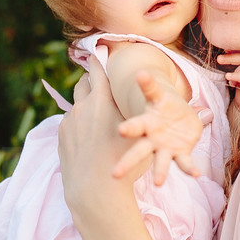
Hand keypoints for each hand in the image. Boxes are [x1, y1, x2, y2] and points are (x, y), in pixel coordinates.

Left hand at [58, 57, 141, 217]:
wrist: (95, 189)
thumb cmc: (124, 160)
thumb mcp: (141, 132)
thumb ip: (142, 112)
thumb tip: (179, 103)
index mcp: (101, 100)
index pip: (97, 69)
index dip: (99, 58)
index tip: (99, 49)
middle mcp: (82, 106)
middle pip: (83, 82)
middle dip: (90, 80)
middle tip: (100, 83)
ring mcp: (69, 121)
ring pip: (76, 104)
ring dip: (85, 104)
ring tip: (96, 114)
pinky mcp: (61, 135)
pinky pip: (70, 122)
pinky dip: (79, 123)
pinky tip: (89, 137)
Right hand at [115, 71, 203, 184]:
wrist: (175, 115)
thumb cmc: (162, 104)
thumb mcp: (157, 94)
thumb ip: (149, 85)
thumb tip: (141, 71)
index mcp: (146, 123)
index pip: (134, 125)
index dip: (129, 128)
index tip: (121, 130)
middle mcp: (152, 139)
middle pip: (138, 151)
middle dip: (128, 161)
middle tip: (114, 173)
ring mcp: (165, 148)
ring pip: (160, 162)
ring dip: (159, 172)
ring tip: (158, 183)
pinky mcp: (180, 154)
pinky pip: (184, 163)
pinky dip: (190, 168)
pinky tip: (197, 174)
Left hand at [217, 51, 239, 111]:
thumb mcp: (237, 70)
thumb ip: (235, 61)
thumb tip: (226, 50)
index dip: (236, 49)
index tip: (224, 49)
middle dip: (231, 57)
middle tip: (219, 59)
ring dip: (235, 70)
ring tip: (227, 77)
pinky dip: (237, 76)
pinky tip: (229, 77)